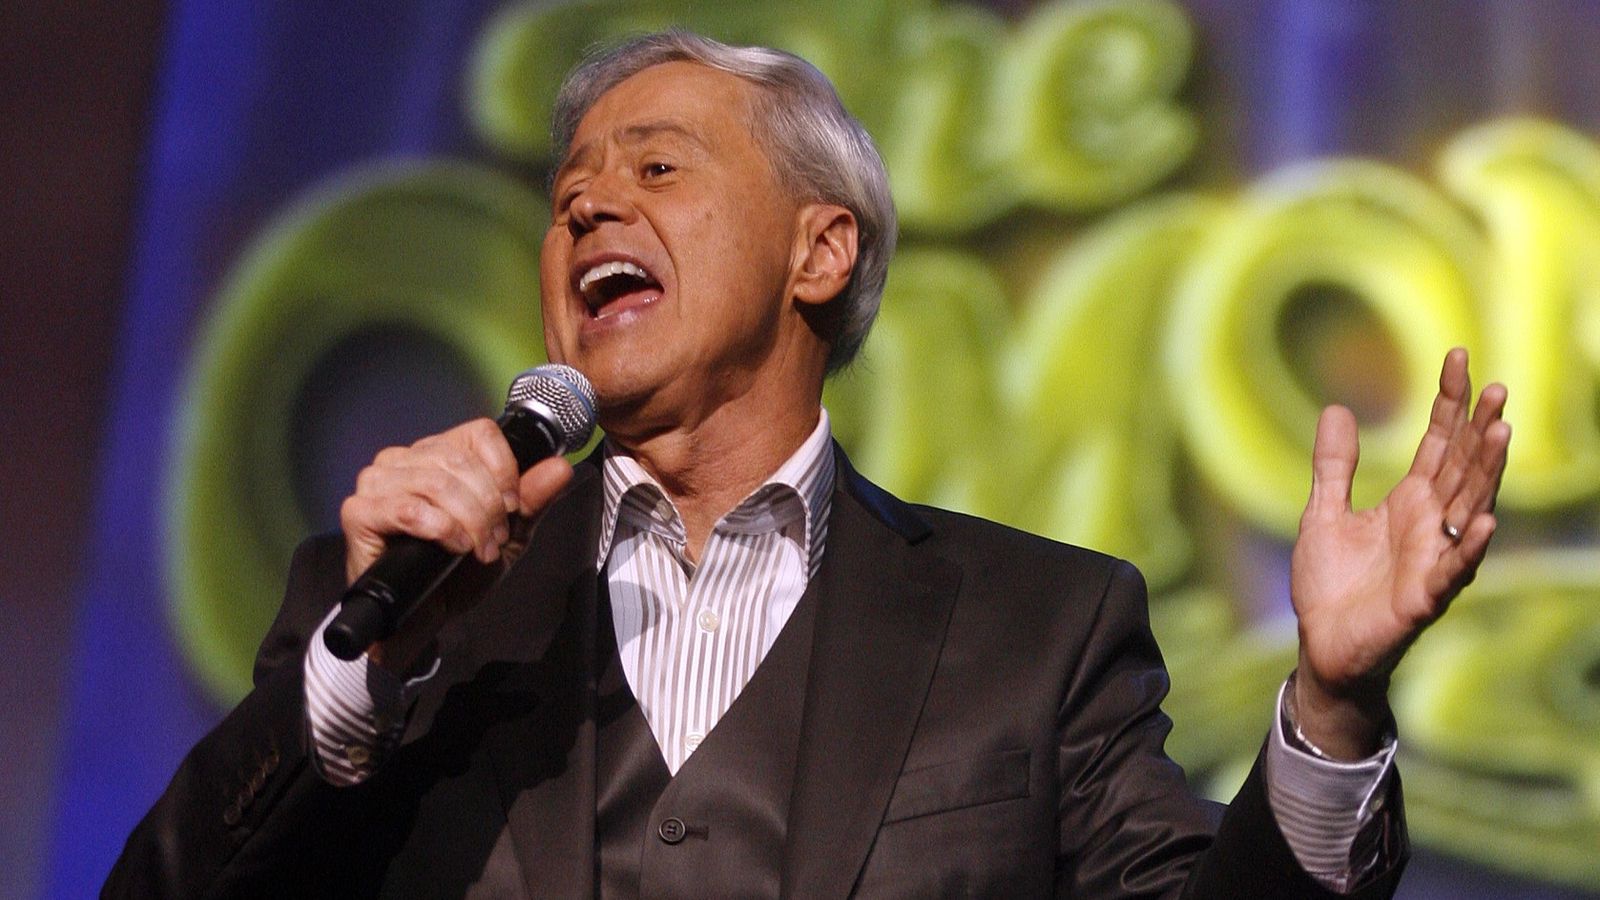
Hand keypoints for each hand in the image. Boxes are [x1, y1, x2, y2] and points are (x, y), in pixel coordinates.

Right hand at [338, 418, 573, 670]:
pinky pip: (407, 508)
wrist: (424, 619)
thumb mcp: (508, 536)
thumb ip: (532, 501)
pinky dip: (441, 529)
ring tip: (475, 550)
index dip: (505, 470)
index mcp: (438, 453)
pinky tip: (452, 547)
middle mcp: (404, 458)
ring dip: (468, 520)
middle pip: (460, 459)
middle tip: (494, 541)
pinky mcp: (359, 512)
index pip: (480, 433)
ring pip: (436, 481)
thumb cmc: (457, 574)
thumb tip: (560, 467)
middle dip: (489, 506)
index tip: (512, 508)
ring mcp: (377, 482)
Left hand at [1289, 347, 1508, 758]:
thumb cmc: (1330, 585)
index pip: (1439, 444)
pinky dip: (1468, 546)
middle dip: (1479, 430)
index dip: (1450, 404)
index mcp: (1410, 503)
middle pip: (1463, 468)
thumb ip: (1334, 466)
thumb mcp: (1323, 514)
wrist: (1323, 646)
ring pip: (1468, 508)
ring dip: (1486, 474)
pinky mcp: (1423, 597)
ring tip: (1501, 433)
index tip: (1458, 358)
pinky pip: (1452, 570)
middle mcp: (1431, 525)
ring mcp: (1433, 559)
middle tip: (1497, 387)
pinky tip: (1485, 520)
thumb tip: (1336, 408)